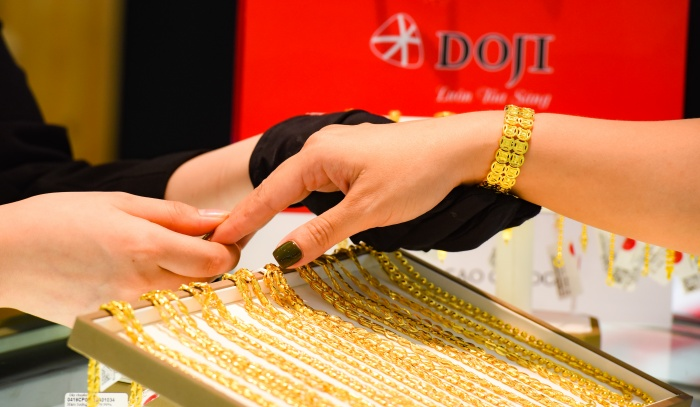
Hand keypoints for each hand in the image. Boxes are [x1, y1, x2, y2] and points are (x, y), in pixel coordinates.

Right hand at [0, 192, 239, 325]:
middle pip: (206, 283)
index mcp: (147, 248)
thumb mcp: (119, 202)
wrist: (2, 254)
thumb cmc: (55, 220)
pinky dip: (158, 294)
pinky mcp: (111, 324)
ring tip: (162, 255)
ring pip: (182, 299)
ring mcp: (126, 310)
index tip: (223, 234)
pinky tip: (136, 274)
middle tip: (196, 241)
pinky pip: (153, 312)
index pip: (218, 260)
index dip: (229, 246)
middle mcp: (141, 286)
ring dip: (186, 279)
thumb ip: (175, 214)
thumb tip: (219, 218)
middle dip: (211, 262)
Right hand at [212, 115, 480, 266]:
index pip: (269, 193)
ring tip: (252, 233)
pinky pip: (321, 185)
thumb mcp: (367, 211)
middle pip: (279, 189)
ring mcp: (339, 152)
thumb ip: (322, 233)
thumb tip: (285, 255)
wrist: (461, 149)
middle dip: (254, 215)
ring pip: (301, 188)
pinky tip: (299, 217)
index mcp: (317, 155)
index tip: (217, 238)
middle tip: (227, 242)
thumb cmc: (418, 172)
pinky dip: (306, 205)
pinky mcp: (355, 160)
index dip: (242, 219)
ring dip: (281, 211)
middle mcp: (322, 148)